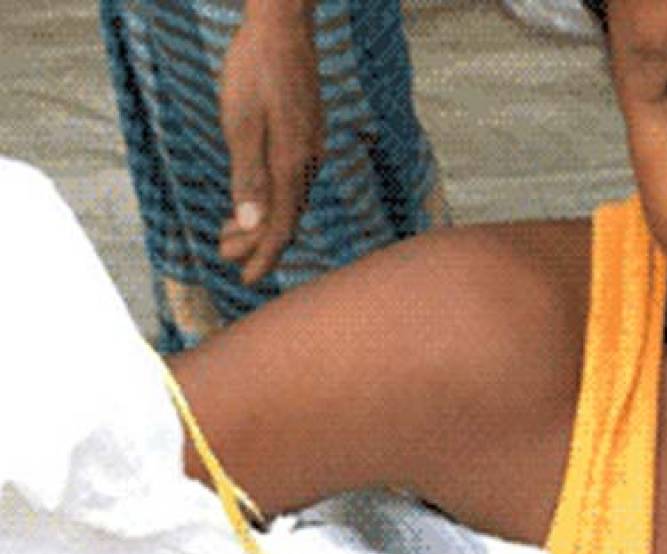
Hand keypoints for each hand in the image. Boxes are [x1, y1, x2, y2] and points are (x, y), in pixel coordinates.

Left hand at [218, 10, 323, 284]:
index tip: (245, 281)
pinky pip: (291, 183)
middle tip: (225, 257)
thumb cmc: (255, 70)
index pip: (279, 227)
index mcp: (291, 165)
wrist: (283, 27)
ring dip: (259, 222)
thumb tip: (251, 224)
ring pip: (287, 201)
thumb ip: (247, 177)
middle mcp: (307, 164)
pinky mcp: (306, 138)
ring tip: (228, 232)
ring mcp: (310, 151)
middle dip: (255, 244)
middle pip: (285, 220)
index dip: (262, 257)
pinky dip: (269, 199)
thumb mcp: (241, 123)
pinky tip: (252, 197)